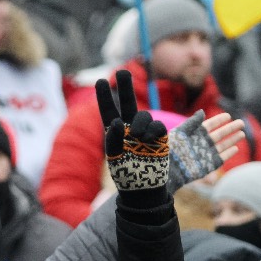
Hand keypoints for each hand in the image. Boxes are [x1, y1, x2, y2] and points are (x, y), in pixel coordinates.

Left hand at [96, 70, 168, 192]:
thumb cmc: (125, 175)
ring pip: (144, 116)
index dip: (104, 97)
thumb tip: (118, 122)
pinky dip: (154, 131)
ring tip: (138, 138)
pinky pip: (158, 127)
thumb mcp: (114, 158)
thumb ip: (113, 139)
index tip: (101, 81)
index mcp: (114, 132)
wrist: (144, 189)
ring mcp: (145, 133)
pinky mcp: (160, 138)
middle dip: (125, 87)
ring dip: (141, 124)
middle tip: (122, 71)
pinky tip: (149, 140)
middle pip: (127, 103)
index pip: (108, 111)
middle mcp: (129, 129)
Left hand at [166, 112, 245, 191]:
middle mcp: (201, 143)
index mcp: (194, 134)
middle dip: (230, 129)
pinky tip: (235, 148)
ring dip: (232, 140)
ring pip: (222, 145)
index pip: (209, 125)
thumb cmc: (172, 149)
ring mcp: (205, 154)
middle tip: (241, 122)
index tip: (228, 115)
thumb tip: (202, 112)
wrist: (168, 169)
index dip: (219, 120)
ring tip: (241, 133)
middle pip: (219, 134)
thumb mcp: (181, 132)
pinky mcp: (208, 165)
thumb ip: (192, 122)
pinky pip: (220, 158)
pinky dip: (228, 153)